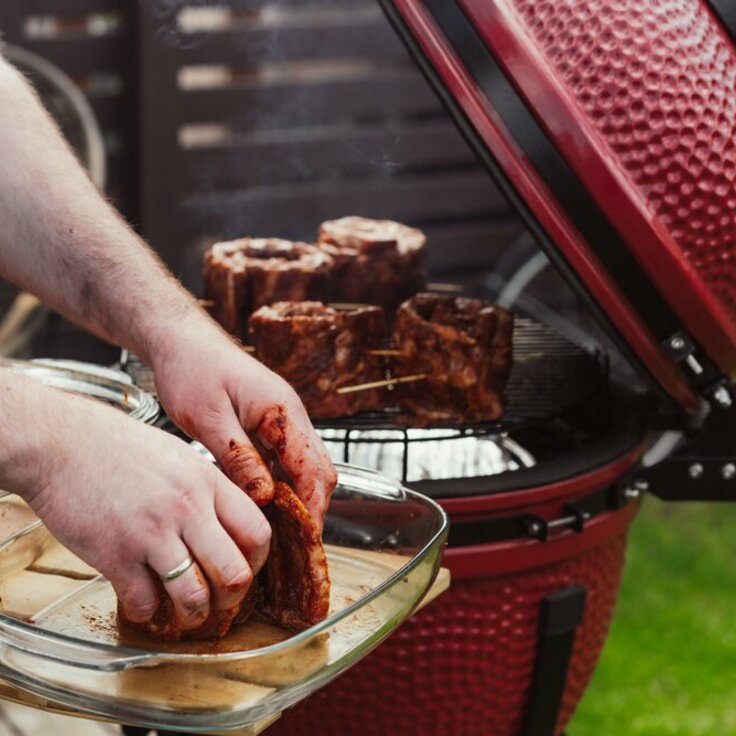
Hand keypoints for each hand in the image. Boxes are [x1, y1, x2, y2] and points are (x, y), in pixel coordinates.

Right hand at [24, 390, 270, 631]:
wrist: (61, 443)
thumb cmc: (116, 446)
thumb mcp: (178, 455)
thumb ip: (206, 488)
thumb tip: (227, 521)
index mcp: (207, 482)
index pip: (257, 532)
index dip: (256, 561)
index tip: (244, 568)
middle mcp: (187, 509)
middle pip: (235, 572)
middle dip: (232, 597)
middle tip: (220, 601)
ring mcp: (152, 533)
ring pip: (194, 596)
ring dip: (194, 614)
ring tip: (186, 613)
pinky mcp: (115, 555)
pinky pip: (145, 602)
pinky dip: (147, 611)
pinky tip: (143, 600)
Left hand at [151, 318, 336, 530]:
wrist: (181, 339)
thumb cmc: (191, 369)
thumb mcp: (209, 418)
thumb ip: (238, 457)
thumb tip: (266, 497)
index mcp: (281, 411)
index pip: (312, 467)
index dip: (313, 506)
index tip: (305, 540)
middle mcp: (291, 415)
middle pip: (320, 469)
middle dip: (314, 507)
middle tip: (295, 545)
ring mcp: (283, 419)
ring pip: (306, 466)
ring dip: (300, 498)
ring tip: (282, 535)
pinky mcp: (269, 424)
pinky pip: (287, 460)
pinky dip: (284, 486)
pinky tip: (266, 507)